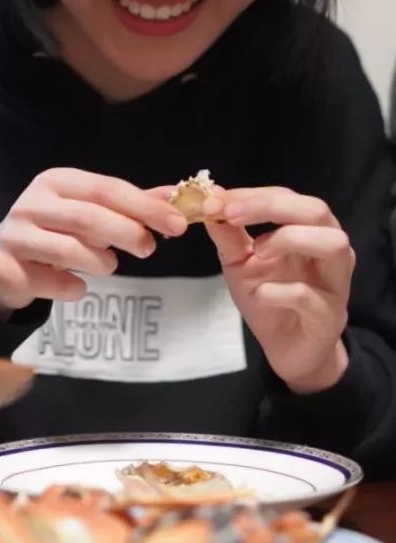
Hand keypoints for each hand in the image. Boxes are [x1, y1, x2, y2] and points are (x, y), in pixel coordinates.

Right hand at [0, 168, 187, 313]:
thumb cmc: (52, 232)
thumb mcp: (86, 209)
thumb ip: (129, 204)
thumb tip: (175, 196)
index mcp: (54, 182)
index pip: (106, 189)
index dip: (145, 206)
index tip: (178, 224)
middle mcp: (30, 204)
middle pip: (89, 218)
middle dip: (128, 234)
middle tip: (148, 248)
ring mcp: (15, 236)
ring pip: (73, 251)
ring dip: (102, 263)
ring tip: (106, 265)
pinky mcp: (7, 269)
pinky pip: (58, 284)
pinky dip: (76, 288)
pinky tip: (73, 283)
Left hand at [201, 187, 351, 393]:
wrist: (286, 347)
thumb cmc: (268, 297)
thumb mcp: (239, 262)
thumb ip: (227, 235)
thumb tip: (208, 204)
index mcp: (308, 231)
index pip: (287, 197)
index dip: (252, 195)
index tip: (215, 200)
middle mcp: (329, 250)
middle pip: (316, 211)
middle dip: (270, 207)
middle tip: (230, 215)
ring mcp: (335, 282)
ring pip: (332, 243)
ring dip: (288, 239)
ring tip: (256, 253)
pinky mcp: (330, 316)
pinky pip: (310, 296)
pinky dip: (278, 291)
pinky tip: (259, 294)